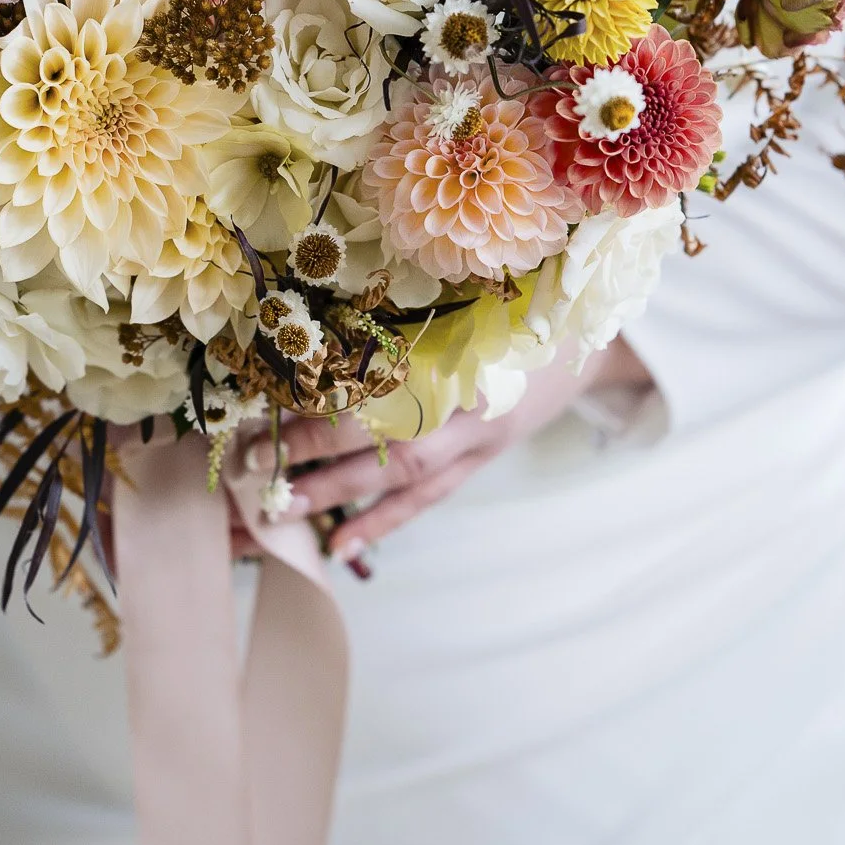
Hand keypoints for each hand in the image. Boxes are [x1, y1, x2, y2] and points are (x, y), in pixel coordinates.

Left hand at [242, 338, 652, 561]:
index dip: (330, 402)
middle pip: (386, 443)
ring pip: (402, 482)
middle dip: (317, 456)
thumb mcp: (477, 303)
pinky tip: (342, 541)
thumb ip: (415, 316)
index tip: (272, 406)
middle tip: (254, 466)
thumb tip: (332, 319)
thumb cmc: (523, 313)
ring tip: (282, 513)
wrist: (590, 346)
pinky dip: (383, 521)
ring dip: (339, 499)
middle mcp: (469, 410)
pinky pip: (426, 500)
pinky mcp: (478, 463)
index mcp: (464, 360)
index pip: (384, 389)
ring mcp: (476, 444)